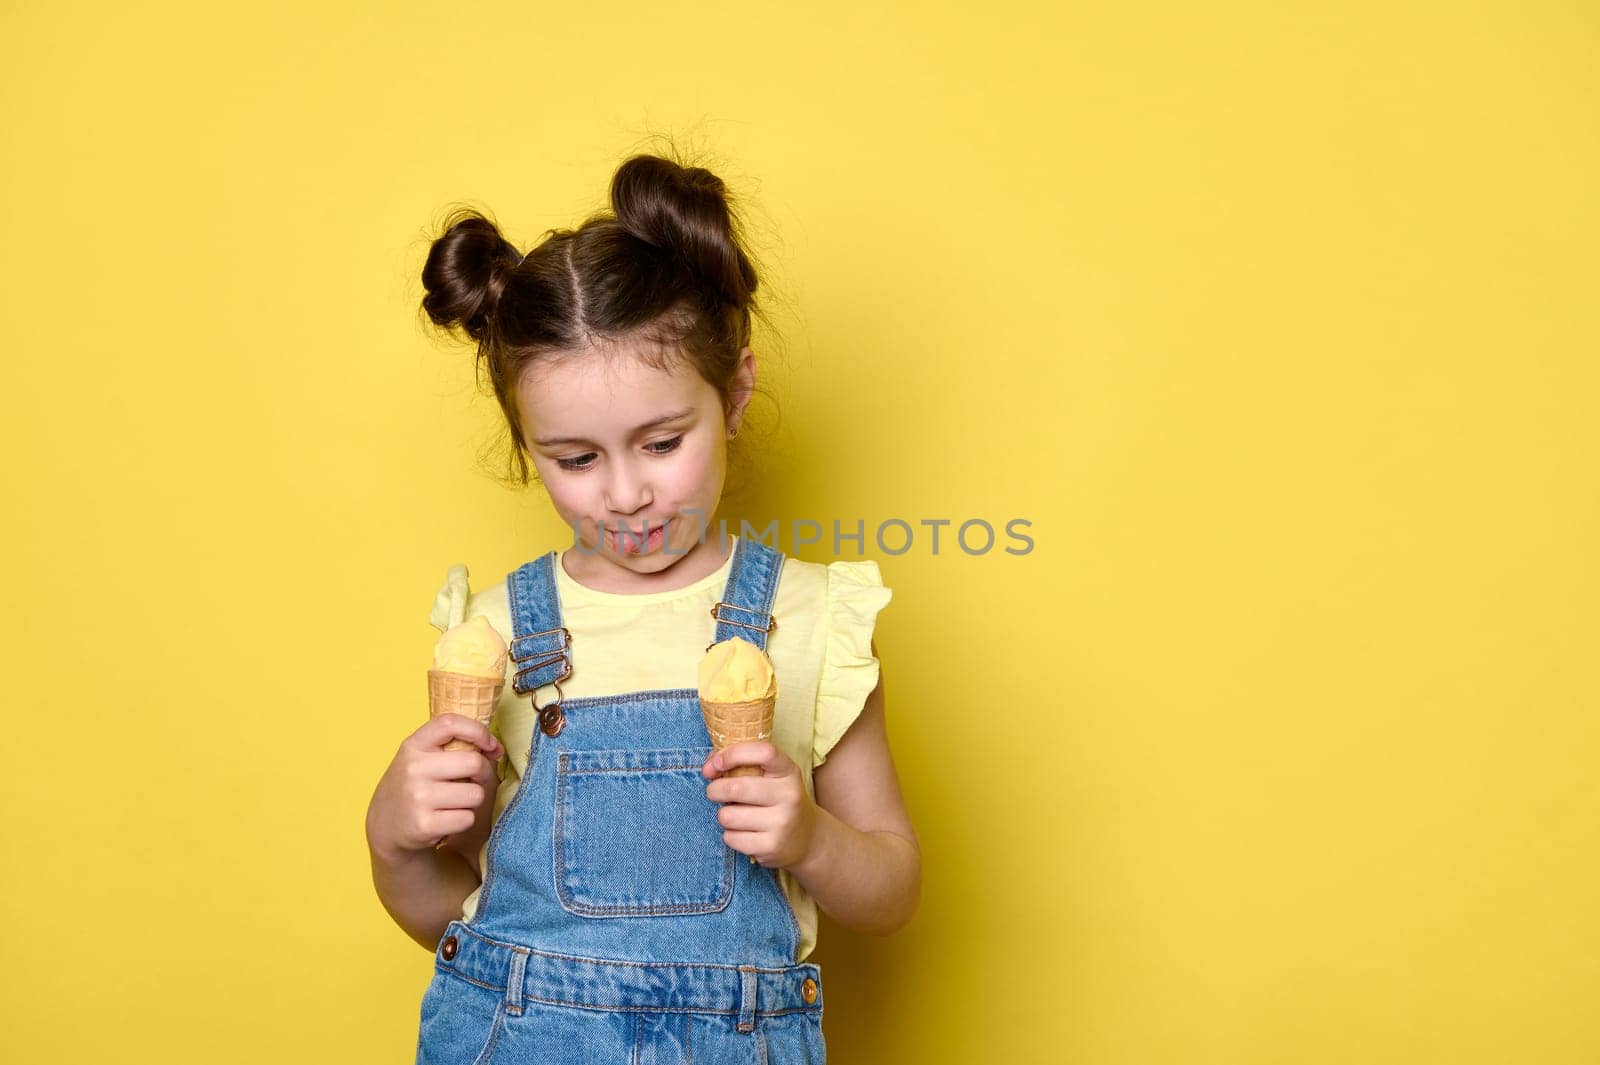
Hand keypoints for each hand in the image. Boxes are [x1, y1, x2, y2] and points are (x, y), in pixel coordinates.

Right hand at [366, 714, 502, 862]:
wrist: (383, 826)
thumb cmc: (413, 786)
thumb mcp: (420, 758)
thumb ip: (451, 746)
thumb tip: (496, 748)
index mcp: (414, 746)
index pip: (450, 723)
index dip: (478, 730)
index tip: (490, 744)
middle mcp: (414, 769)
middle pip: (474, 763)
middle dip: (483, 773)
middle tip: (473, 780)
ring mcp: (418, 797)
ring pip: (475, 794)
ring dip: (472, 800)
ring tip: (455, 801)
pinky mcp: (425, 825)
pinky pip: (467, 818)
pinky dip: (463, 820)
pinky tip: (447, 818)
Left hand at [702, 742, 816, 869]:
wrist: (808, 838)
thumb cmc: (778, 800)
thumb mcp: (773, 777)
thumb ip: (742, 765)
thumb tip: (708, 767)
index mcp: (788, 771)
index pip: (763, 752)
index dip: (733, 754)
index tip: (716, 763)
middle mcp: (789, 795)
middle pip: (736, 788)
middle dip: (715, 790)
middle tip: (715, 792)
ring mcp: (781, 822)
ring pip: (728, 816)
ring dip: (724, 816)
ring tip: (736, 816)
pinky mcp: (771, 846)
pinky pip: (731, 838)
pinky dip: (730, 835)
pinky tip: (745, 833)